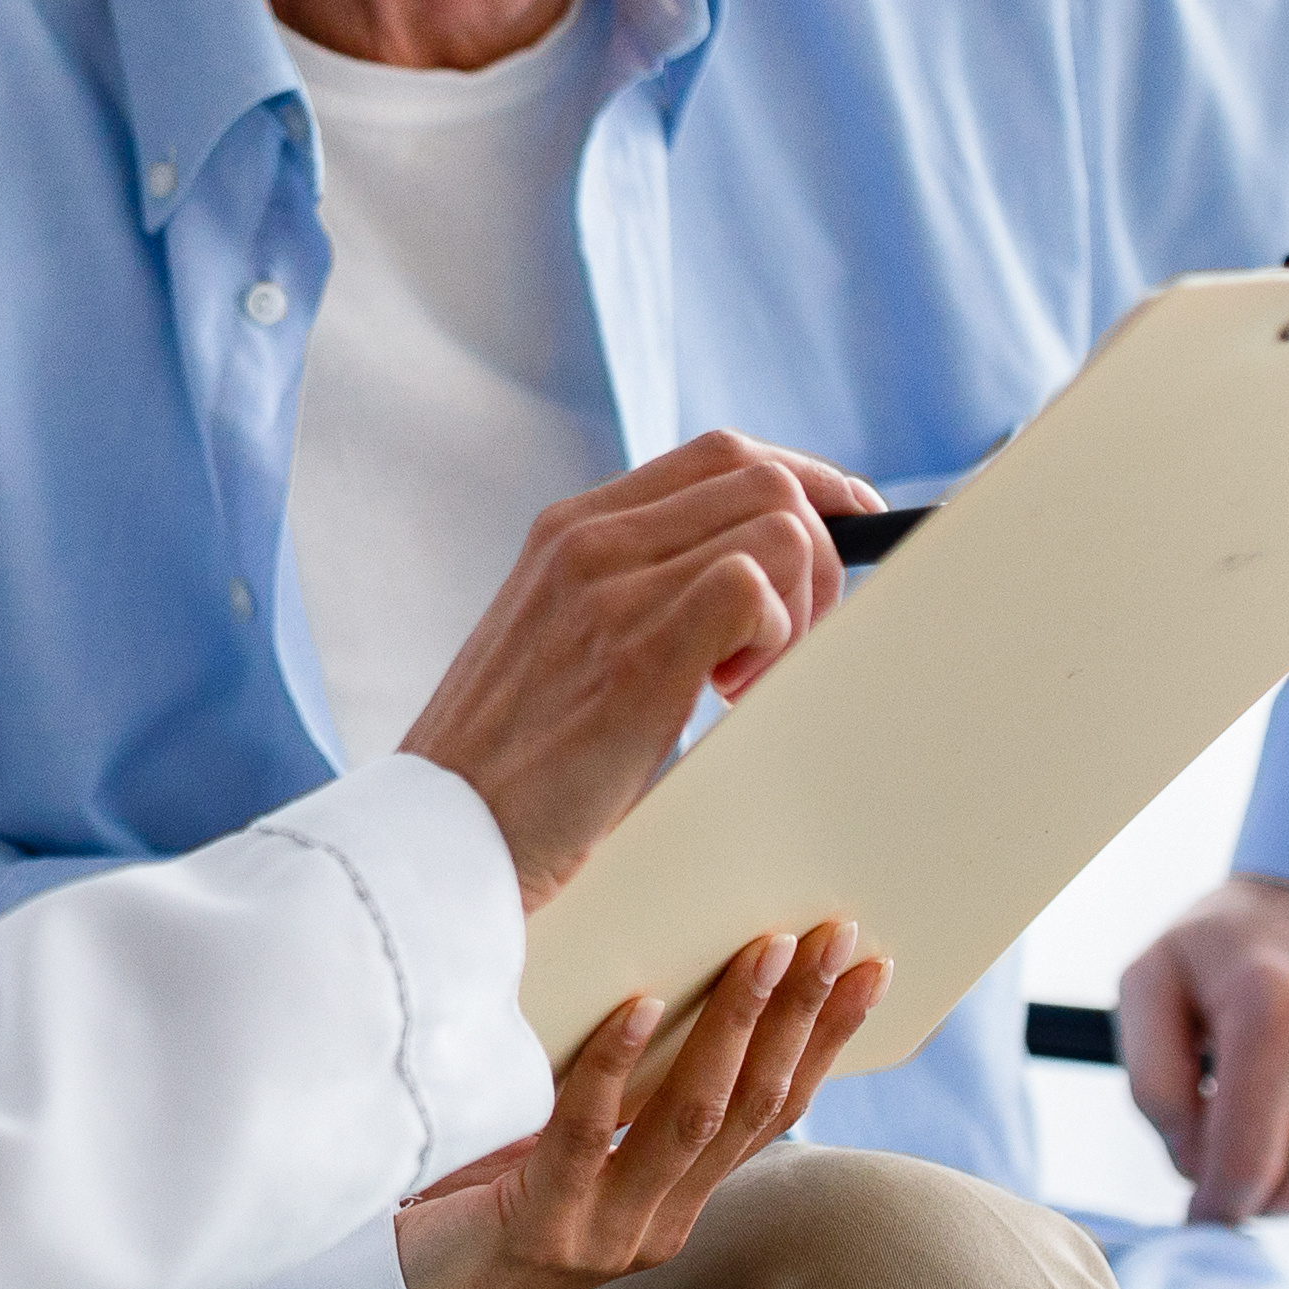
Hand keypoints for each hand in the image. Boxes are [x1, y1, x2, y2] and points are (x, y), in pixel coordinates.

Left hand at [392, 926, 885, 1288]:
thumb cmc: (467, 1208)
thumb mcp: (563, 1148)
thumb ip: (619, 1094)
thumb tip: (662, 971)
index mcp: (675, 1204)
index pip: (774, 1112)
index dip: (827, 1041)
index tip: (870, 967)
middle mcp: (656, 1224)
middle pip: (751, 1107)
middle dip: (802, 1016)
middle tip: (835, 935)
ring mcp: (605, 1232)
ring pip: (691, 1118)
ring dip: (735, 1027)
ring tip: (763, 950)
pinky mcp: (541, 1230)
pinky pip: (587, 1135)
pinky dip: (617, 1063)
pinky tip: (638, 1003)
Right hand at [396, 430, 878, 901]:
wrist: (438, 834)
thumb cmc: (506, 764)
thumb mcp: (556, 646)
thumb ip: (626, 596)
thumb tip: (739, 587)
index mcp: (568, 530)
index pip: (721, 455)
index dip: (807, 482)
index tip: (850, 527)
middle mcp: (587, 540)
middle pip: (764, 478)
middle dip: (818, 557)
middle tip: (786, 647)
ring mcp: (607, 589)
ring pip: (778, 525)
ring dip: (800, 606)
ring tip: (744, 682)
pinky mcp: (635, 654)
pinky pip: (754, 589)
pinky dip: (776, 642)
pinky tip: (728, 698)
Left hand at [1117, 875, 1288, 1220]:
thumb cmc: (1235, 943)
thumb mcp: (1154, 980)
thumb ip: (1150, 1081)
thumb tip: (1193, 1168)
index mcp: (1274, 1011)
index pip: (1248, 1164)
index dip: (1214, 1207)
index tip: (1199, 1213)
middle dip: (1257, 1200)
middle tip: (1234, 1171)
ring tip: (1280, 1126)